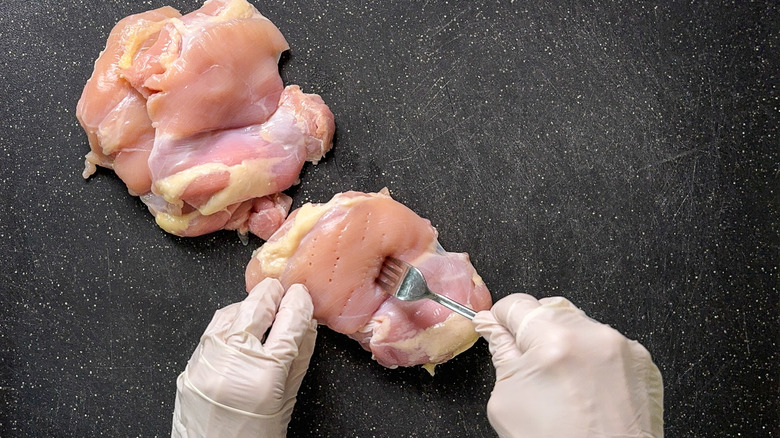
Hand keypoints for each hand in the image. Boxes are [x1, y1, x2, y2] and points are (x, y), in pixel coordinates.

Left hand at [172, 278, 316, 437]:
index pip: (289, 321)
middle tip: (284, 291)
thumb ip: (298, 361)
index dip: (299, 303)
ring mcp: (207, 360)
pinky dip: (229, 323)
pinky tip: (240, 328)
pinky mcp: (190, 364)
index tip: (303, 296)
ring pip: (231, 311)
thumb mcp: (286, 404)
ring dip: (250, 305)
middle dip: (273, 293)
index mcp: (264, 373)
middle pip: (257, 306)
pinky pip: (212, 330)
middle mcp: (233, 360)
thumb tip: (307, 327)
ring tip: (263, 309)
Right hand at [473, 294, 662, 437]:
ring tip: (562, 385)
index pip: (516, 304)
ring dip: (564, 343)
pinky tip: (586, 389)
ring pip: (579, 325)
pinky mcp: (641, 361)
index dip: (500, 317)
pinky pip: (606, 344)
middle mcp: (592, 336)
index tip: (497, 329)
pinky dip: (591, 358)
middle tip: (530, 368)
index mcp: (553, 341)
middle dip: (533, 332)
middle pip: (549, 310)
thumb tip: (493, 328)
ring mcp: (621, 347)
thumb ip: (501, 353)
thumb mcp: (508, 402)